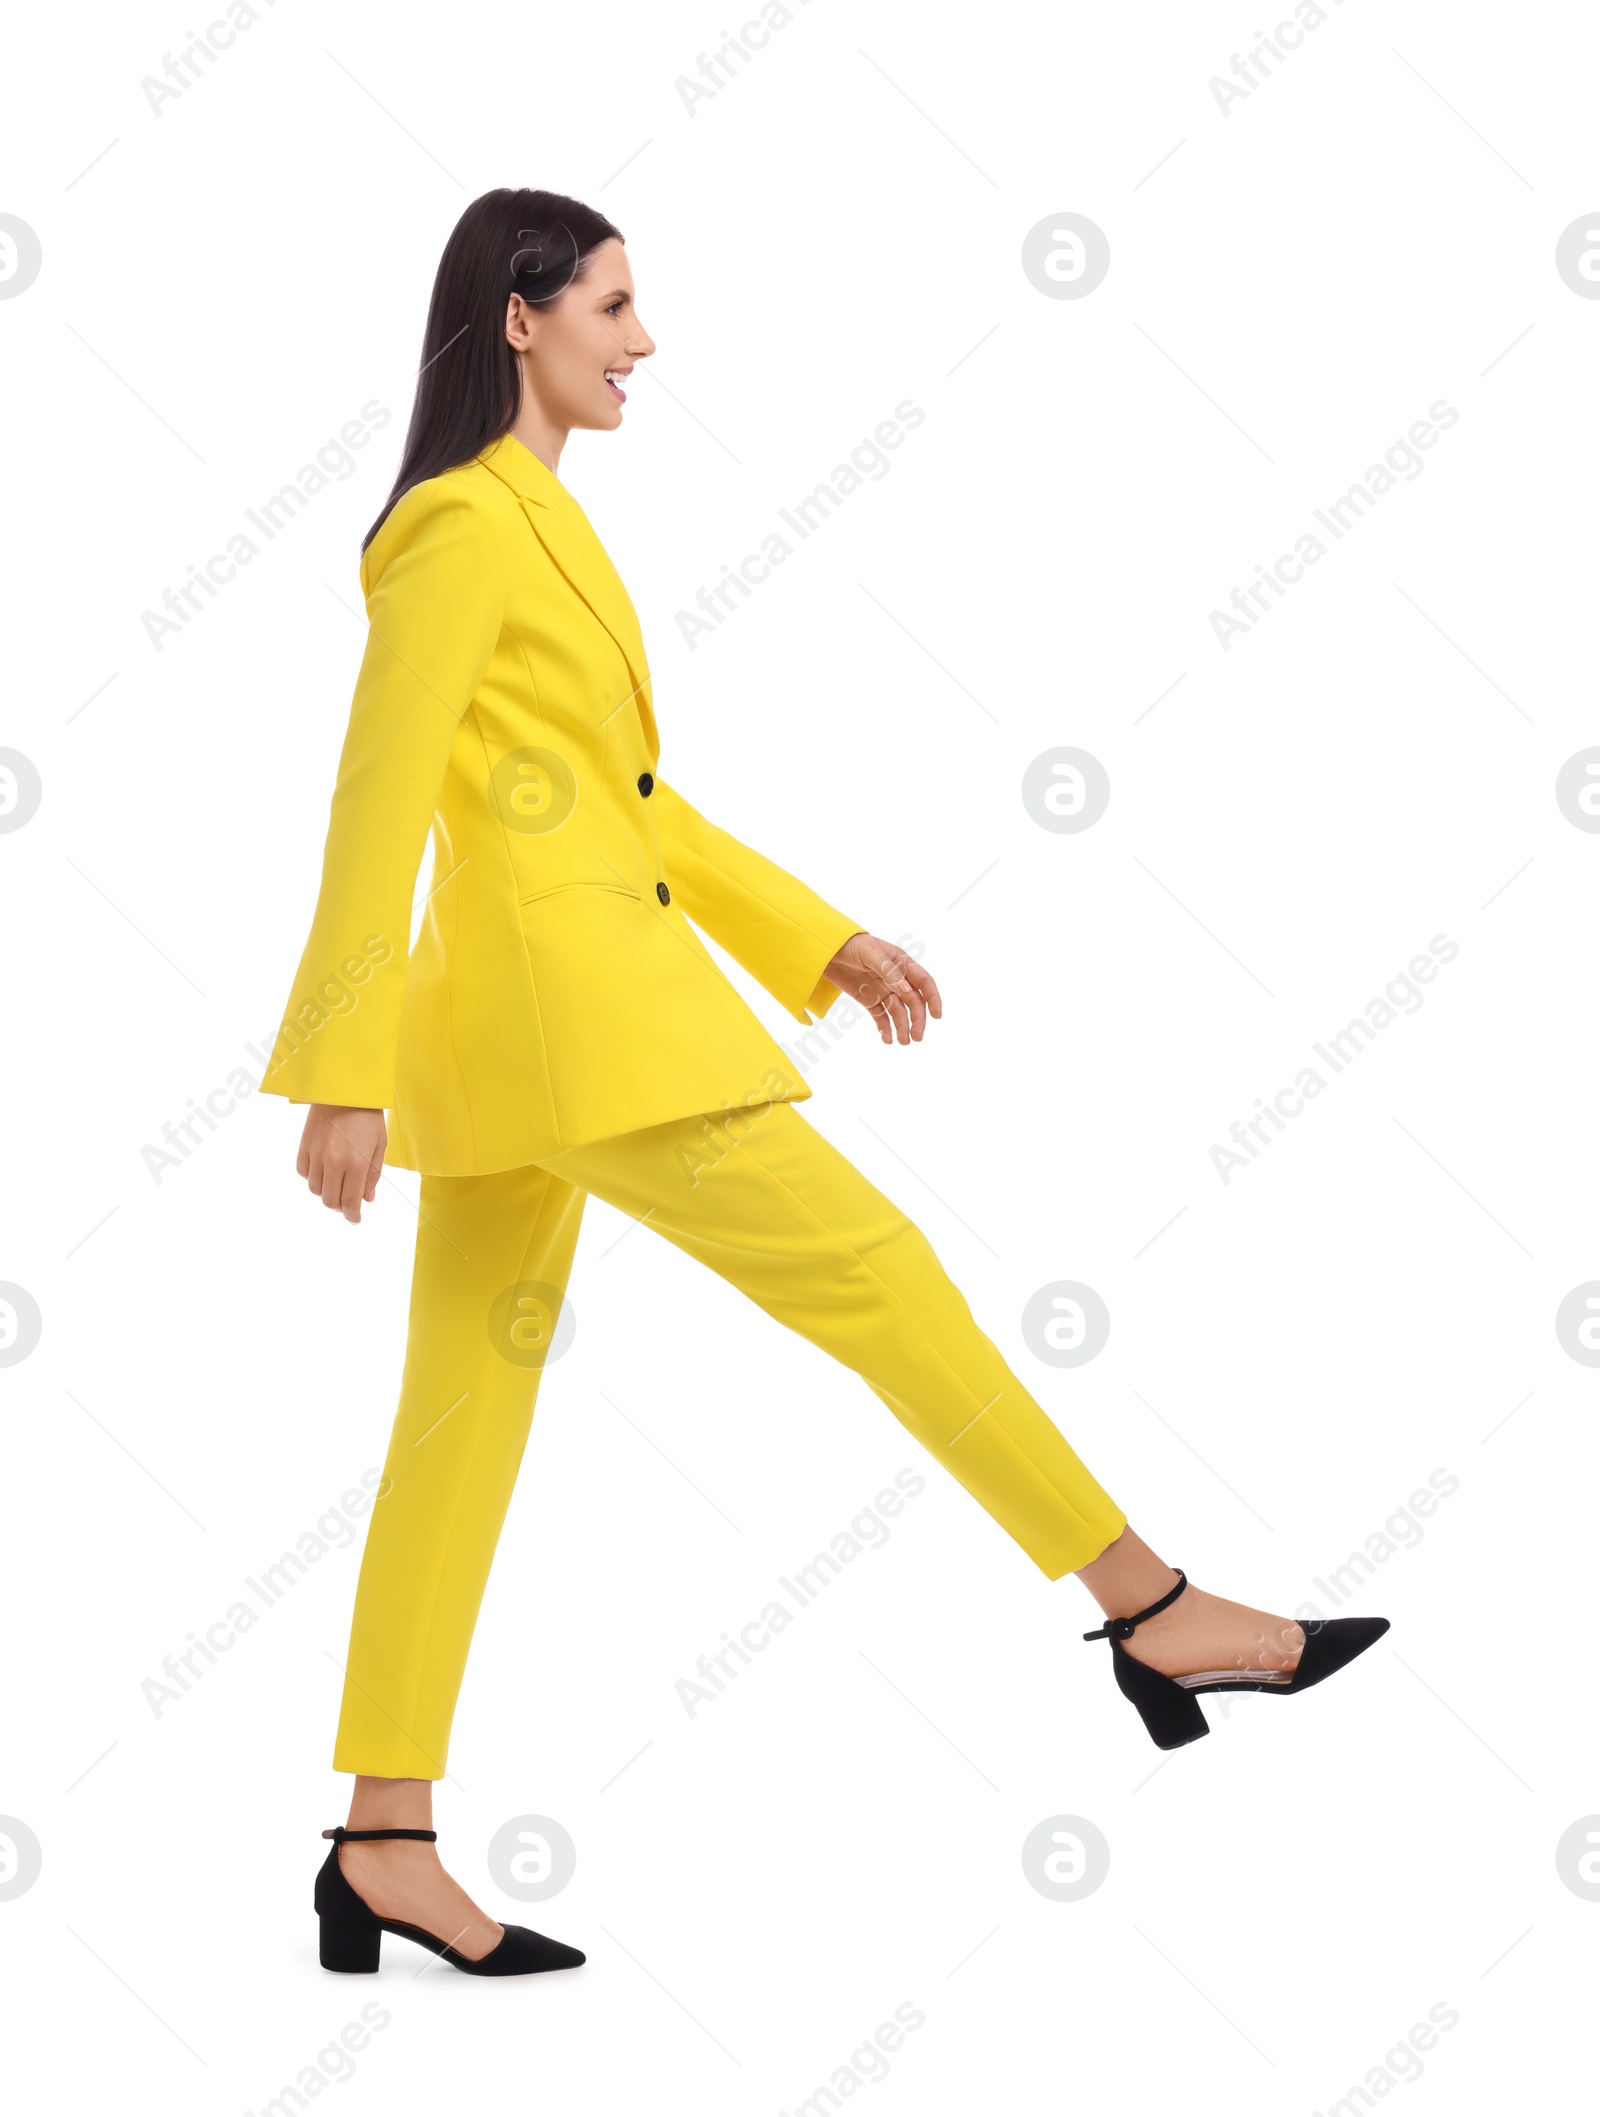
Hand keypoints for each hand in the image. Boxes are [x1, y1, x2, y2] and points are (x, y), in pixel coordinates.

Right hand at [297, 1104, 386, 1222]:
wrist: (344, 1089)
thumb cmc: (368, 1115)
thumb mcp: (379, 1145)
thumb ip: (372, 1174)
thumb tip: (367, 1199)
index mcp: (356, 1163)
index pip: (350, 1201)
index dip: (352, 1215)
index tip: (355, 1219)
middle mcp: (333, 1162)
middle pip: (330, 1200)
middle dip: (339, 1207)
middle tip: (347, 1204)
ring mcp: (316, 1154)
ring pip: (315, 1189)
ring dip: (326, 1193)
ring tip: (337, 1185)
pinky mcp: (304, 1146)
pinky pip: (304, 1172)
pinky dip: (313, 1178)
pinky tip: (324, 1171)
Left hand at [824, 932, 942, 1045]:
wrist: (827, 950)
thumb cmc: (852, 944)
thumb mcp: (871, 953)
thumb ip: (889, 972)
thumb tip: (906, 990)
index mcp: (903, 964)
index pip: (924, 982)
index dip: (933, 998)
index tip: (937, 1015)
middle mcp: (897, 979)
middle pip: (913, 1002)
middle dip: (917, 1019)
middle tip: (917, 1037)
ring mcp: (884, 990)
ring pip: (899, 1012)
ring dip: (903, 1027)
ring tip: (902, 1042)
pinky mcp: (870, 1000)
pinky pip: (881, 1016)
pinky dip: (885, 1028)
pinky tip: (887, 1039)